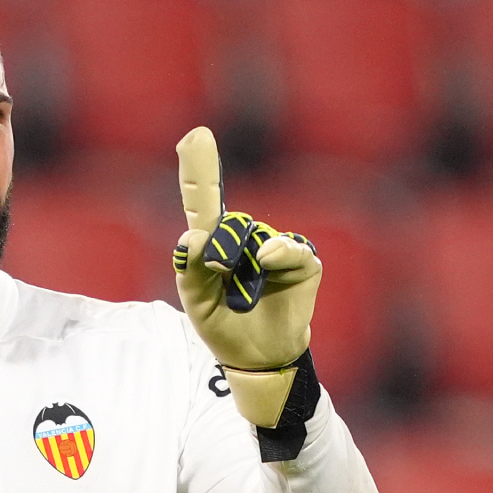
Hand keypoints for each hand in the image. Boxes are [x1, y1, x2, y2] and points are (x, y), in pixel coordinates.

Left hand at [174, 127, 322, 437]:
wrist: (257, 357)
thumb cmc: (223, 324)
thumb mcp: (196, 302)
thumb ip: (190, 270)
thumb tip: (194, 238)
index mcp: (214, 243)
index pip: (204, 200)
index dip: (199, 168)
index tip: (195, 135)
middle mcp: (244, 237)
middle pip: (225, 222)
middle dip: (216, 246)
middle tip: (215, 271)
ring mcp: (274, 248)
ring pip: (250, 234)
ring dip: (238, 257)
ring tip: (238, 291)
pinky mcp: (302, 263)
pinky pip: (290, 248)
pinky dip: (278, 252)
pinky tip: (266, 259)